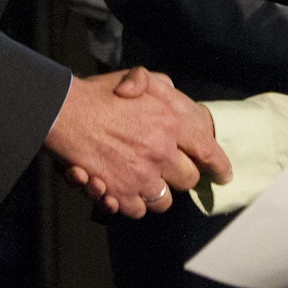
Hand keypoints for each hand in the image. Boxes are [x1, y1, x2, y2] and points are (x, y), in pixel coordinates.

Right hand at [46, 67, 229, 218]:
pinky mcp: (122, 193)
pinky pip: (138, 210)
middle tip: (168, 170)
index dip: (219, 165)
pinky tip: (123, 189)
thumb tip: (175, 94)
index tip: (223, 175)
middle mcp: (162, 151)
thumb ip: (160, 85)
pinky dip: (132, 203)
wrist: (65, 112)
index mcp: (171, 121)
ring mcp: (143, 175)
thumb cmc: (100, 93)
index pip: (207, 150)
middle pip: (188, 180)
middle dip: (180, 177)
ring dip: (157, 193)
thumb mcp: (136, 77)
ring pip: (164, 200)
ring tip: (144, 181)